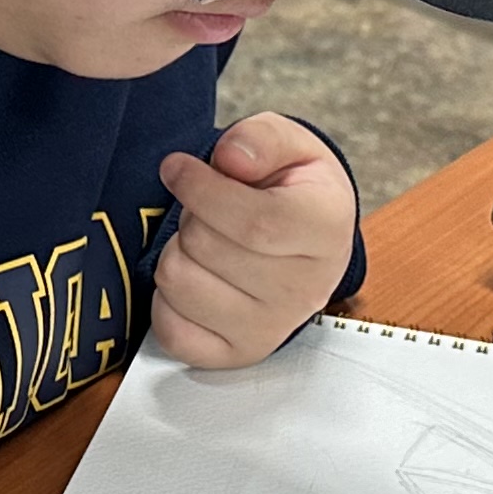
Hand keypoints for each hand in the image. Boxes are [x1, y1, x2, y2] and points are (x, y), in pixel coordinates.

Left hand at [150, 113, 356, 370]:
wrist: (309, 243)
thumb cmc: (294, 191)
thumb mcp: (291, 145)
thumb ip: (261, 139)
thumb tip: (230, 160)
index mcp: (325, 230)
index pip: (253, 221)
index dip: (201, 190)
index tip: (176, 168)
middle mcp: (304, 289)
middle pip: (206, 247)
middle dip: (190, 215)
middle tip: (208, 210)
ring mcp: (271, 328)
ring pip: (179, 283)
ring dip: (177, 252)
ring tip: (204, 244)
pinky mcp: (238, 354)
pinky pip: (171, 329)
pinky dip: (167, 300)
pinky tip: (195, 278)